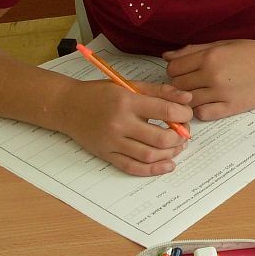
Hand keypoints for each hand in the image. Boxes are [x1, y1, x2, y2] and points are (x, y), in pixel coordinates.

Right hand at [60, 80, 192, 176]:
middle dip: (179, 137)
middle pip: (160, 138)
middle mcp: (120, 124)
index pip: (165, 112)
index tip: (187, 115)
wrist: (67, 106)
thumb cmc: (100, 93)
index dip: (184, 115)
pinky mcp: (106, 155)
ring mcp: (112, 142)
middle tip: (185, 133)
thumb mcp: (130, 85)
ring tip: (178, 147)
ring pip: (149, 155)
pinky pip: (132, 167)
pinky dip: (152, 170)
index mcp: (128, 102)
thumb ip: (159, 91)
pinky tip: (167, 165)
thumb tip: (187, 98)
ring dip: (170, 154)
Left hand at [164, 39, 254, 120]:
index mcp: (210, 56)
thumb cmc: (254, 52)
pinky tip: (209, 103)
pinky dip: (201, 110)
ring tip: (199, 93)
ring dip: (189, 99)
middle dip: (180, 84)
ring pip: (188, 101)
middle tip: (191, 82)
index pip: (173, 67)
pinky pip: (203, 114)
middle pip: (177, 85)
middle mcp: (213, 75)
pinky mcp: (231, 108)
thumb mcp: (224, 44)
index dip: (175, 69)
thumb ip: (194, 50)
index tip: (184, 70)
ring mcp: (221, 93)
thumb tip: (166, 56)